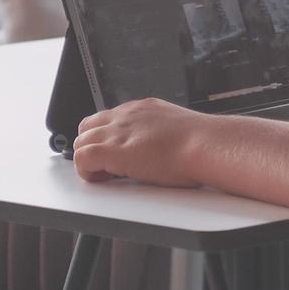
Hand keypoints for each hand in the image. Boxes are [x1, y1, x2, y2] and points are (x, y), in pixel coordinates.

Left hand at [69, 98, 201, 185]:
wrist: (206, 144)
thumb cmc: (202, 143)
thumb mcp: (178, 129)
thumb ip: (163, 133)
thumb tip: (166, 147)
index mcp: (143, 109)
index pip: (108, 118)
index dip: (105, 138)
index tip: (114, 154)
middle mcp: (126, 116)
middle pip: (88, 127)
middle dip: (92, 147)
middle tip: (108, 167)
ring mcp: (117, 132)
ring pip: (81, 142)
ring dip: (89, 160)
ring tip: (108, 176)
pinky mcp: (112, 150)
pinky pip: (82, 158)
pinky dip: (87, 172)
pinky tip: (104, 180)